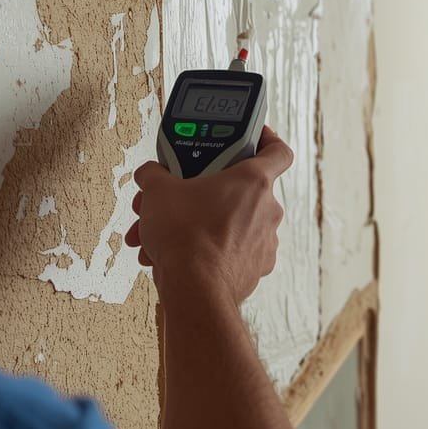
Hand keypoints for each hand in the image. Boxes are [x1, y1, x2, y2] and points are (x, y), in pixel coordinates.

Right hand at [125, 126, 292, 306]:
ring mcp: (264, 242)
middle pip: (240, 190)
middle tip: (178, 197)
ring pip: (230, 223)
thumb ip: (154, 175)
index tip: (253, 138)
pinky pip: (230, 250)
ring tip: (162, 234)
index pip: (278, 150)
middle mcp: (267, 210)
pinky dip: (206, 249)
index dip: (267, 139)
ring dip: (197, 224)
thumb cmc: (186, 237)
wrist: (194, 290)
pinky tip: (177, 254)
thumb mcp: (158, 192)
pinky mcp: (254, 269)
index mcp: (253, 181)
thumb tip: (150, 174)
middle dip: (204, 193)